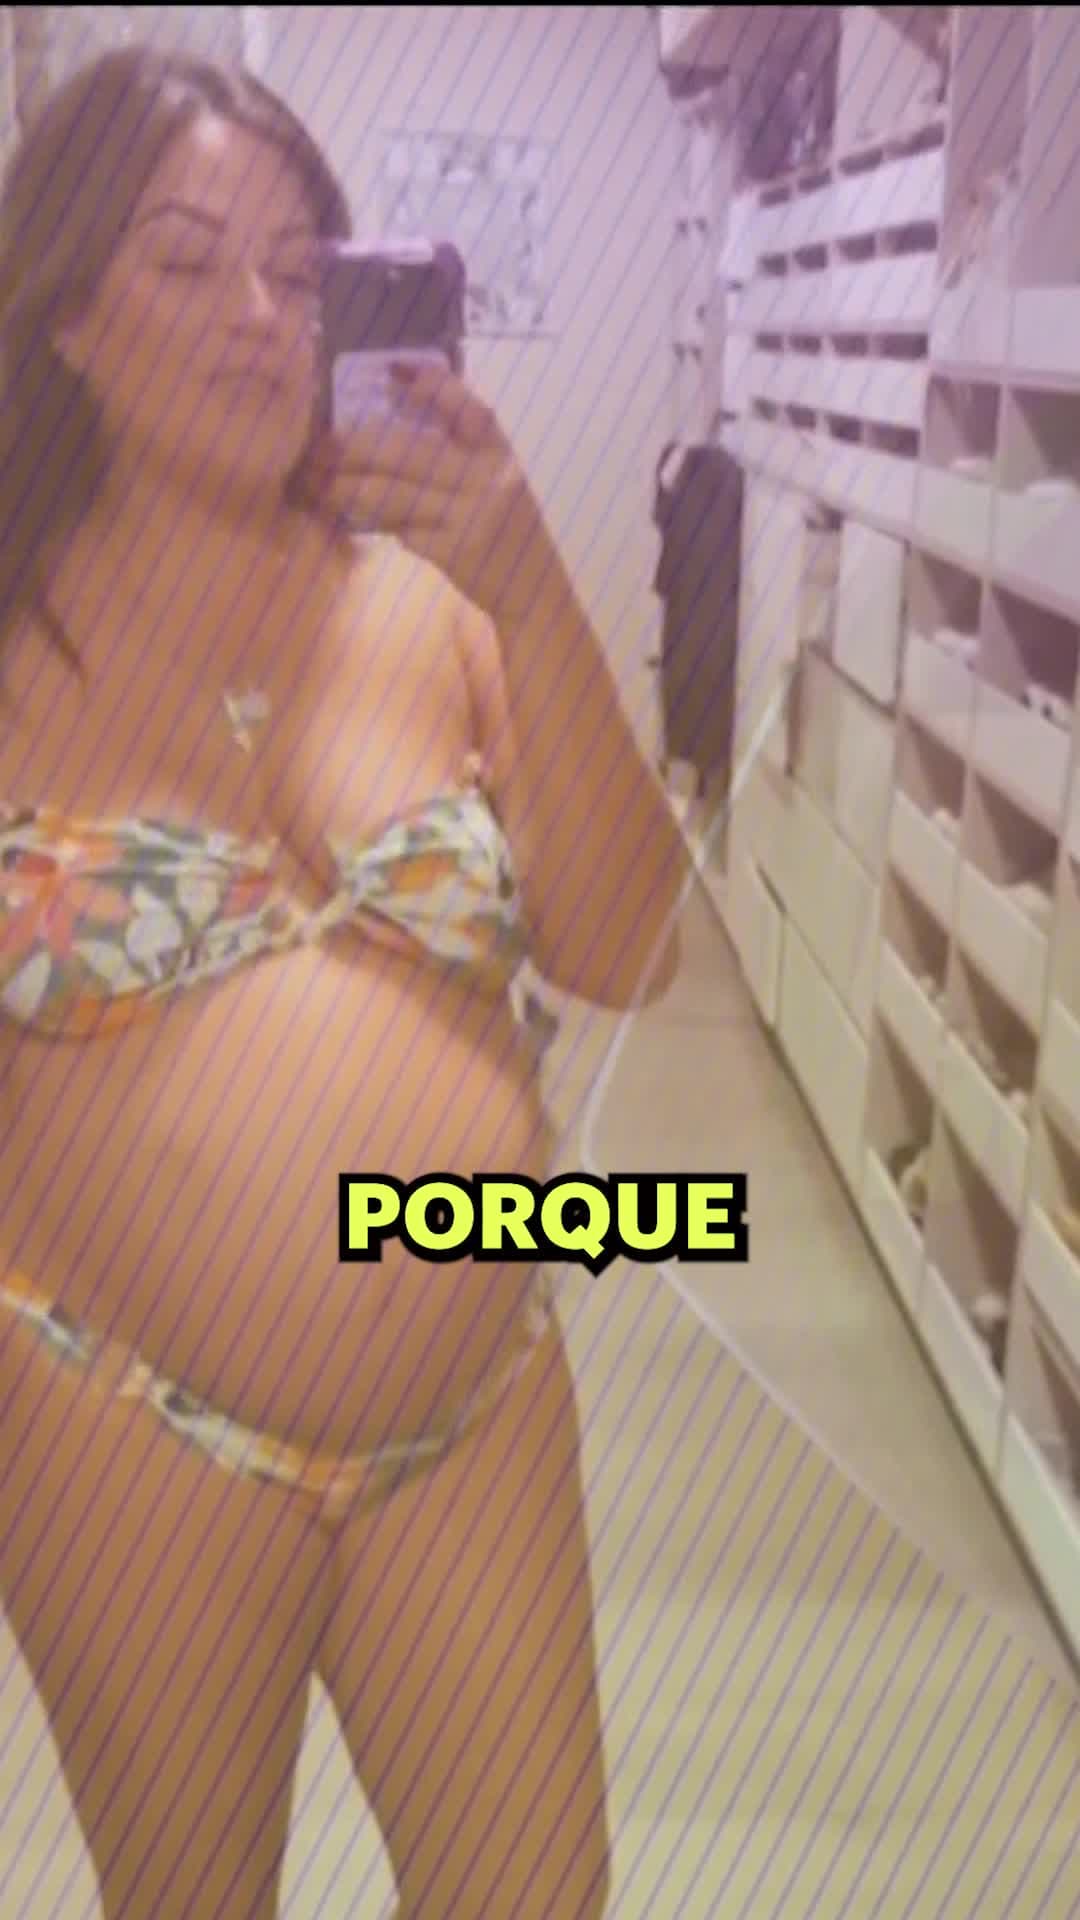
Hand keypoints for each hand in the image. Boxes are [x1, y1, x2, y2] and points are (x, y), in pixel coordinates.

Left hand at [301, 364, 570, 627]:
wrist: (536, 590)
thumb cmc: (509, 529)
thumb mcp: (497, 481)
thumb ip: (461, 454)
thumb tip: (397, 419)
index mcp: (499, 454)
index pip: (467, 408)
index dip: (431, 385)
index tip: (393, 370)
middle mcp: (487, 479)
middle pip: (410, 451)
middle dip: (358, 446)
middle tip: (321, 444)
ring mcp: (470, 515)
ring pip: (394, 493)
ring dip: (349, 487)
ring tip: (318, 483)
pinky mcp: (454, 551)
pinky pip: (401, 528)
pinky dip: (373, 520)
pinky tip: (348, 515)